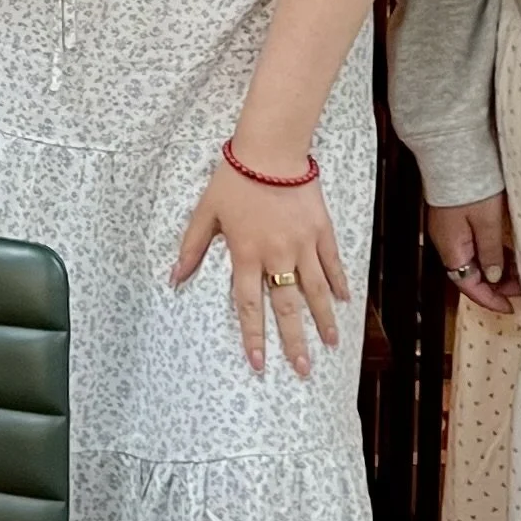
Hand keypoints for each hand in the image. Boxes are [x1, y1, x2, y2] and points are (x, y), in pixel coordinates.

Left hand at [173, 158, 348, 380]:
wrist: (270, 150)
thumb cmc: (235, 178)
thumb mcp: (205, 212)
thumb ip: (192, 247)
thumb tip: (175, 276)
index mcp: (246, 254)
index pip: (249, 306)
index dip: (254, 337)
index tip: (259, 364)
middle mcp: (276, 255)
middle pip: (287, 308)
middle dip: (295, 342)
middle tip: (303, 370)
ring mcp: (303, 244)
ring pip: (316, 290)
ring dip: (324, 319)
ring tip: (332, 345)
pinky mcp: (321, 229)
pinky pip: (332, 262)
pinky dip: (339, 282)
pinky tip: (345, 301)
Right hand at [425, 195, 517, 311]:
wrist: (454, 153)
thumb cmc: (469, 184)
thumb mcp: (487, 221)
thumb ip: (491, 251)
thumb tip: (493, 276)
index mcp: (451, 248)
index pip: (469, 285)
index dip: (489, 299)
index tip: (509, 306)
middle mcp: (448, 243)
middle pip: (471, 274)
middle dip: (496, 285)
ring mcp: (451, 230)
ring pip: (474, 259)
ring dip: (496, 268)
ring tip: (520, 271)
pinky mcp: (457, 218)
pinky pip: (474, 244)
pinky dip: (491, 253)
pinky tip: (507, 252)